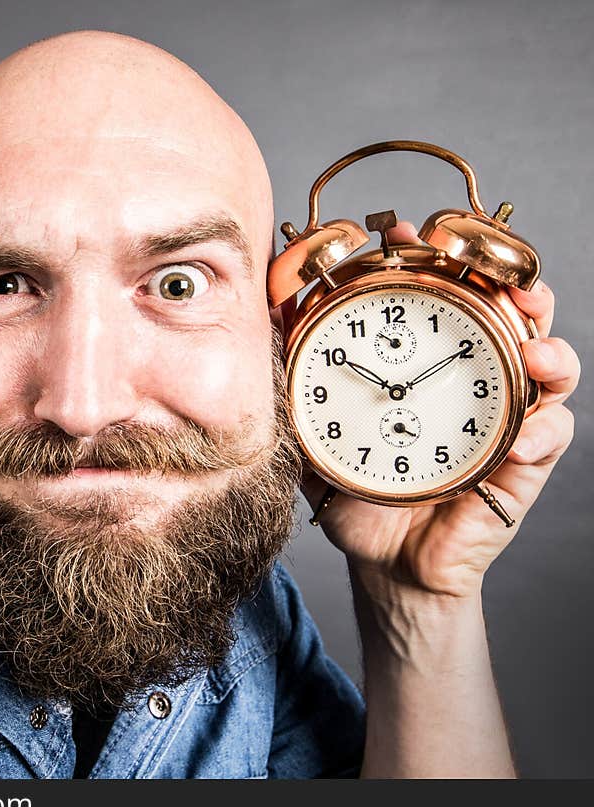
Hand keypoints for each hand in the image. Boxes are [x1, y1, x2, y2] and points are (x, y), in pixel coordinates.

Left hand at [301, 221, 579, 601]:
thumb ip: (298, 382)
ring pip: (547, 372)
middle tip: (511, 281)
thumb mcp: (318, 431)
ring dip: (550, 354)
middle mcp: (470, 385)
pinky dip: (542, 434)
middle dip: (519, 292)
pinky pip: (548, 440)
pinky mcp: (519, 468)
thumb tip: (268, 321)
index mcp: (424, 370)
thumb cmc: (357, 490)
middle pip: (510, 322)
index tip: (406, 235)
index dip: (432, 262)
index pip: (441, 301)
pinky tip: (524, 438)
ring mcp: (501, 423)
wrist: (384, 560)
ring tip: (535, 352)